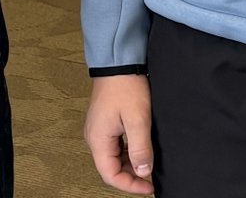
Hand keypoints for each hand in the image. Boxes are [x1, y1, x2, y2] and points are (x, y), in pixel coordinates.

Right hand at [84, 74, 154, 193]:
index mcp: (98, 139)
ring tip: (148, 161)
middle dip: (131, 175)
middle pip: (110, 168)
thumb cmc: (125, 85)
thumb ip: (140, 149)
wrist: (118, 60)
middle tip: (150, 176)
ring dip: (129, 163)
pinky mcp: (104, 120)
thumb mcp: (138, 119)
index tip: (148, 186)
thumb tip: (143, 172)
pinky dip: (127, 151)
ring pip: (113, 156)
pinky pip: (115, 144)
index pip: (110, 175)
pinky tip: (139, 147)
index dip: (130, 185)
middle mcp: (94, 136)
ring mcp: (98, 128)